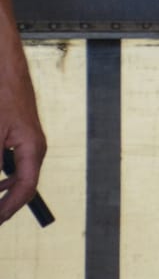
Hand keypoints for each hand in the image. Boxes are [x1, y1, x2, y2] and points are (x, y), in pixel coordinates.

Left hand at [0, 64, 45, 226]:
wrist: (6, 69)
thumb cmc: (3, 96)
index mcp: (33, 150)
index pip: (25, 189)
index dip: (8, 209)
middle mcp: (34, 149)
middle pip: (23, 185)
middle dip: (5, 203)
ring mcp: (27, 142)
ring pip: (17, 175)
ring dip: (2, 190)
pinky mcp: (17, 136)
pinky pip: (12, 163)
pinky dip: (1, 177)